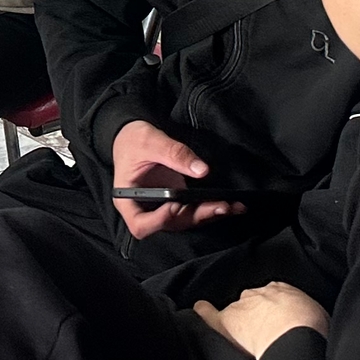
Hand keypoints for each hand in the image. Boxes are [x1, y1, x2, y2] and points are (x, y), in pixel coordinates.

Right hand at [111, 119, 238, 239]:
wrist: (133, 135)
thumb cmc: (133, 139)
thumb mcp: (151, 142)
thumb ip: (174, 154)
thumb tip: (202, 170)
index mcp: (128, 199)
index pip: (140, 224)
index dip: (159, 220)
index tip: (175, 204)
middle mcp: (145, 208)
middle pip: (170, 224)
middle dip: (196, 216)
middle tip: (220, 205)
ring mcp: (161, 207)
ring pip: (185, 220)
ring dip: (208, 215)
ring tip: (232, 206)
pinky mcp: (175, 202)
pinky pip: (192, 211)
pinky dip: (209, 208)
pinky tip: (230, 204)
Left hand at [194, 283, 327, 358]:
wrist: (293, 338)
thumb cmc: (311, 328)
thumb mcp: (315, 313)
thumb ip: (303, 310)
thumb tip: (306, 320)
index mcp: (281, 290)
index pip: (272, 295)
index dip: (272, 309)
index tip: (276, 319)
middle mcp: (257, 294)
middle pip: (251, 303)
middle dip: (255, 315)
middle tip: (264, 333)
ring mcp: (239, 307)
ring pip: (234, 312)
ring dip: (238, 323)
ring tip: (245, 338)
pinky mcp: (226, 323)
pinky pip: (209, 314)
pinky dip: (204, 312)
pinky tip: (200, 310)